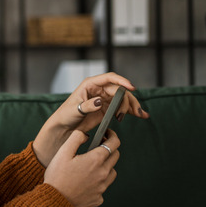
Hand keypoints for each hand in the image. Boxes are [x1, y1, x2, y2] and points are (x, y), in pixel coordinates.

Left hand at [33, 72, 148, 166]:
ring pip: (123, 99)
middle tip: (127, 113)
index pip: (109, 78)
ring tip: (140, 114)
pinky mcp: (107, 109)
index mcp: (90, 84)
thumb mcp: (74, 110)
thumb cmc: (65, 115)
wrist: (64, 128)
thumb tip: (99, 101)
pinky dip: (131, 111)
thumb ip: (87, 106)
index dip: (121, 81)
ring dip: (133, 105)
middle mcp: (99, 89)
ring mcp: (104, 99)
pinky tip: (141, 115)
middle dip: (127, 100)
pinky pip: (122, 107)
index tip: (131, 87)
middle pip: (119, 90)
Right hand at [43, 129, 120, 206]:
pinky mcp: (98, 198)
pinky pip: (104, 186)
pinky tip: (88, 180)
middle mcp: (102, 173)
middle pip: (115, 156)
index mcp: (95, 160)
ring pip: (112, 172)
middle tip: (98, 146)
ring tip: (93, 164)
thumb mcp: (63, 152)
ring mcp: (102, 187)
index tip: (107, 133)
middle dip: (110, 148)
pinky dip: (99, 181)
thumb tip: (86, 135)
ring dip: (106, 165)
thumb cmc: (57, 177)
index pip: (114, 144)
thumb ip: (76, 138)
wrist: (54, 201)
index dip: (112, 136)